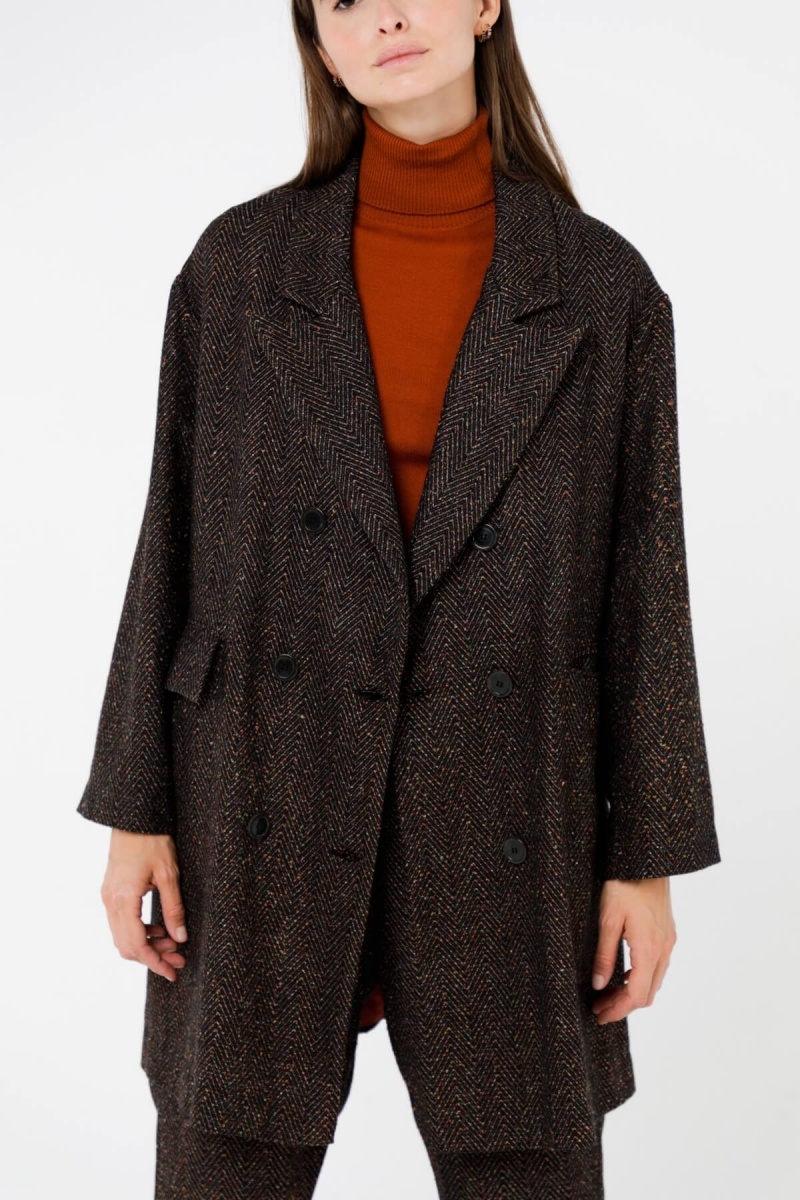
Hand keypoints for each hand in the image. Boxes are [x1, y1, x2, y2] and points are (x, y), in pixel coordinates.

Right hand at [100, 829, 188, 982]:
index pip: (136, 944)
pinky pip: (122, 923)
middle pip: (127, 946)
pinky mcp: (111, 892)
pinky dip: (140, 932)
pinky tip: (159, 930)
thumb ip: (174, 909)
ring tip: (174, 945)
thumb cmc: (152, 840)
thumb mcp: (170, 874)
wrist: (134, 817)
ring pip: (123, 936)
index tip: (172, 973)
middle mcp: (111, 902)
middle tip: (179, 960)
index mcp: (123, 900)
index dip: (154, 962)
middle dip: (153, 957)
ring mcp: (108, 897)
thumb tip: (180, 938)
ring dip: (147, 946)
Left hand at [590, 876, 675, 1023]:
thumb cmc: (625, 884)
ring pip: (654, 981)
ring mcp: (668, 941)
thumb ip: (604, 955)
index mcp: (649, 949)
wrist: (647, 860)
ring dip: (632, 993)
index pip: (637, 995)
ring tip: (607, 994)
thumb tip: (599, 985)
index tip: (600, 1015)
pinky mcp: (667, 934)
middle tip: (599, 1008)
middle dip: (623, 1005)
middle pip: (647, 993)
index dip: (618, 1010)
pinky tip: (623, 974)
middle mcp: (664, 949)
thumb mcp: (607, 919)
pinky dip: (640, 978)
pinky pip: (657, 966)